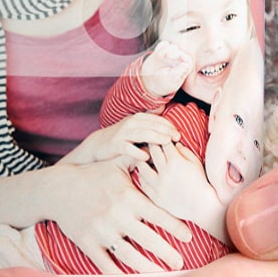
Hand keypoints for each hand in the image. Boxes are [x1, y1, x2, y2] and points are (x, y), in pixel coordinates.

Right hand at [42, 158, 191, 272]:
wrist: (58, 190)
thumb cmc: (91, 176)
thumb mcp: (114, 165)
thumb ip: (135, 159)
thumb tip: (154, 148)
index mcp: (128, 198)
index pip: (159, 215)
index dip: (176, 227)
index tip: (188, 236)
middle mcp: (117, 216)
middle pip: (149, 240)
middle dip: (168, 253)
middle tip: (180, 262)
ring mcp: (102, 232)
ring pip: (130, 256)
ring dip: (148, 268)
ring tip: (161, 273)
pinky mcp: (88, 243)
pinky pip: (106, 264)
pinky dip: (119, 275)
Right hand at [60, 112, 180, 163]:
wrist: (99, 145)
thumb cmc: (122, 138)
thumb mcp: (136, 128)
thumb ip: (149, 124)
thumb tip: (166, 119)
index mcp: (137, 119)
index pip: (156, 120)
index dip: (169, 126)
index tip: (179, 134)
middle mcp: (130, 123)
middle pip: (151, 125)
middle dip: (166, 130)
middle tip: (177, 138)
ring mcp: (123, 134)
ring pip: (142, 134)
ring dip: (155, 137)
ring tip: (167, 143)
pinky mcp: (116, 144)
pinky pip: (128, 148)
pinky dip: (137, 152)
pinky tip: (146, 157)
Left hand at [140, 140, 218, 211]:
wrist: (203, 206)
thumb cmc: (201, 183)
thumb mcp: (196, 163)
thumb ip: (185, 151)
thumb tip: (174, 144)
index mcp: (176, 161)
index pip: (163, 142)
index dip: (163, 139)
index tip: (163, 139)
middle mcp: (165, 172)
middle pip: (151, 151)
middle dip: (152, 145)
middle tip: (151, 145)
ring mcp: (159, 185)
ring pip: (142, 166)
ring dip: (142, 161)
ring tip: (144, 159)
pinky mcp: (155, 196)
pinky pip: (143, 183)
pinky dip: (143, 176)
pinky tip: (145, 174)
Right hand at [141, 41, 192, 97]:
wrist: (149, 83)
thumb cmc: (162, 84)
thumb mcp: (170, 82)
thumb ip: (178, 73)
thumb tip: (186, 64)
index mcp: (183, 70)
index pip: (188, 60)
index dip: (184, 57)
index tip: (179, 57)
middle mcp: (177, 62)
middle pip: (180, 51)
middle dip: (175, 52)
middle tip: (168, 57)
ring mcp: (169, 57)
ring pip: (172, 47)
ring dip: (167, 49)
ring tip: (161, 56)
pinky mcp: (160, 53)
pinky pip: (163, 44)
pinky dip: (161, 46)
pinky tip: (158, 53)